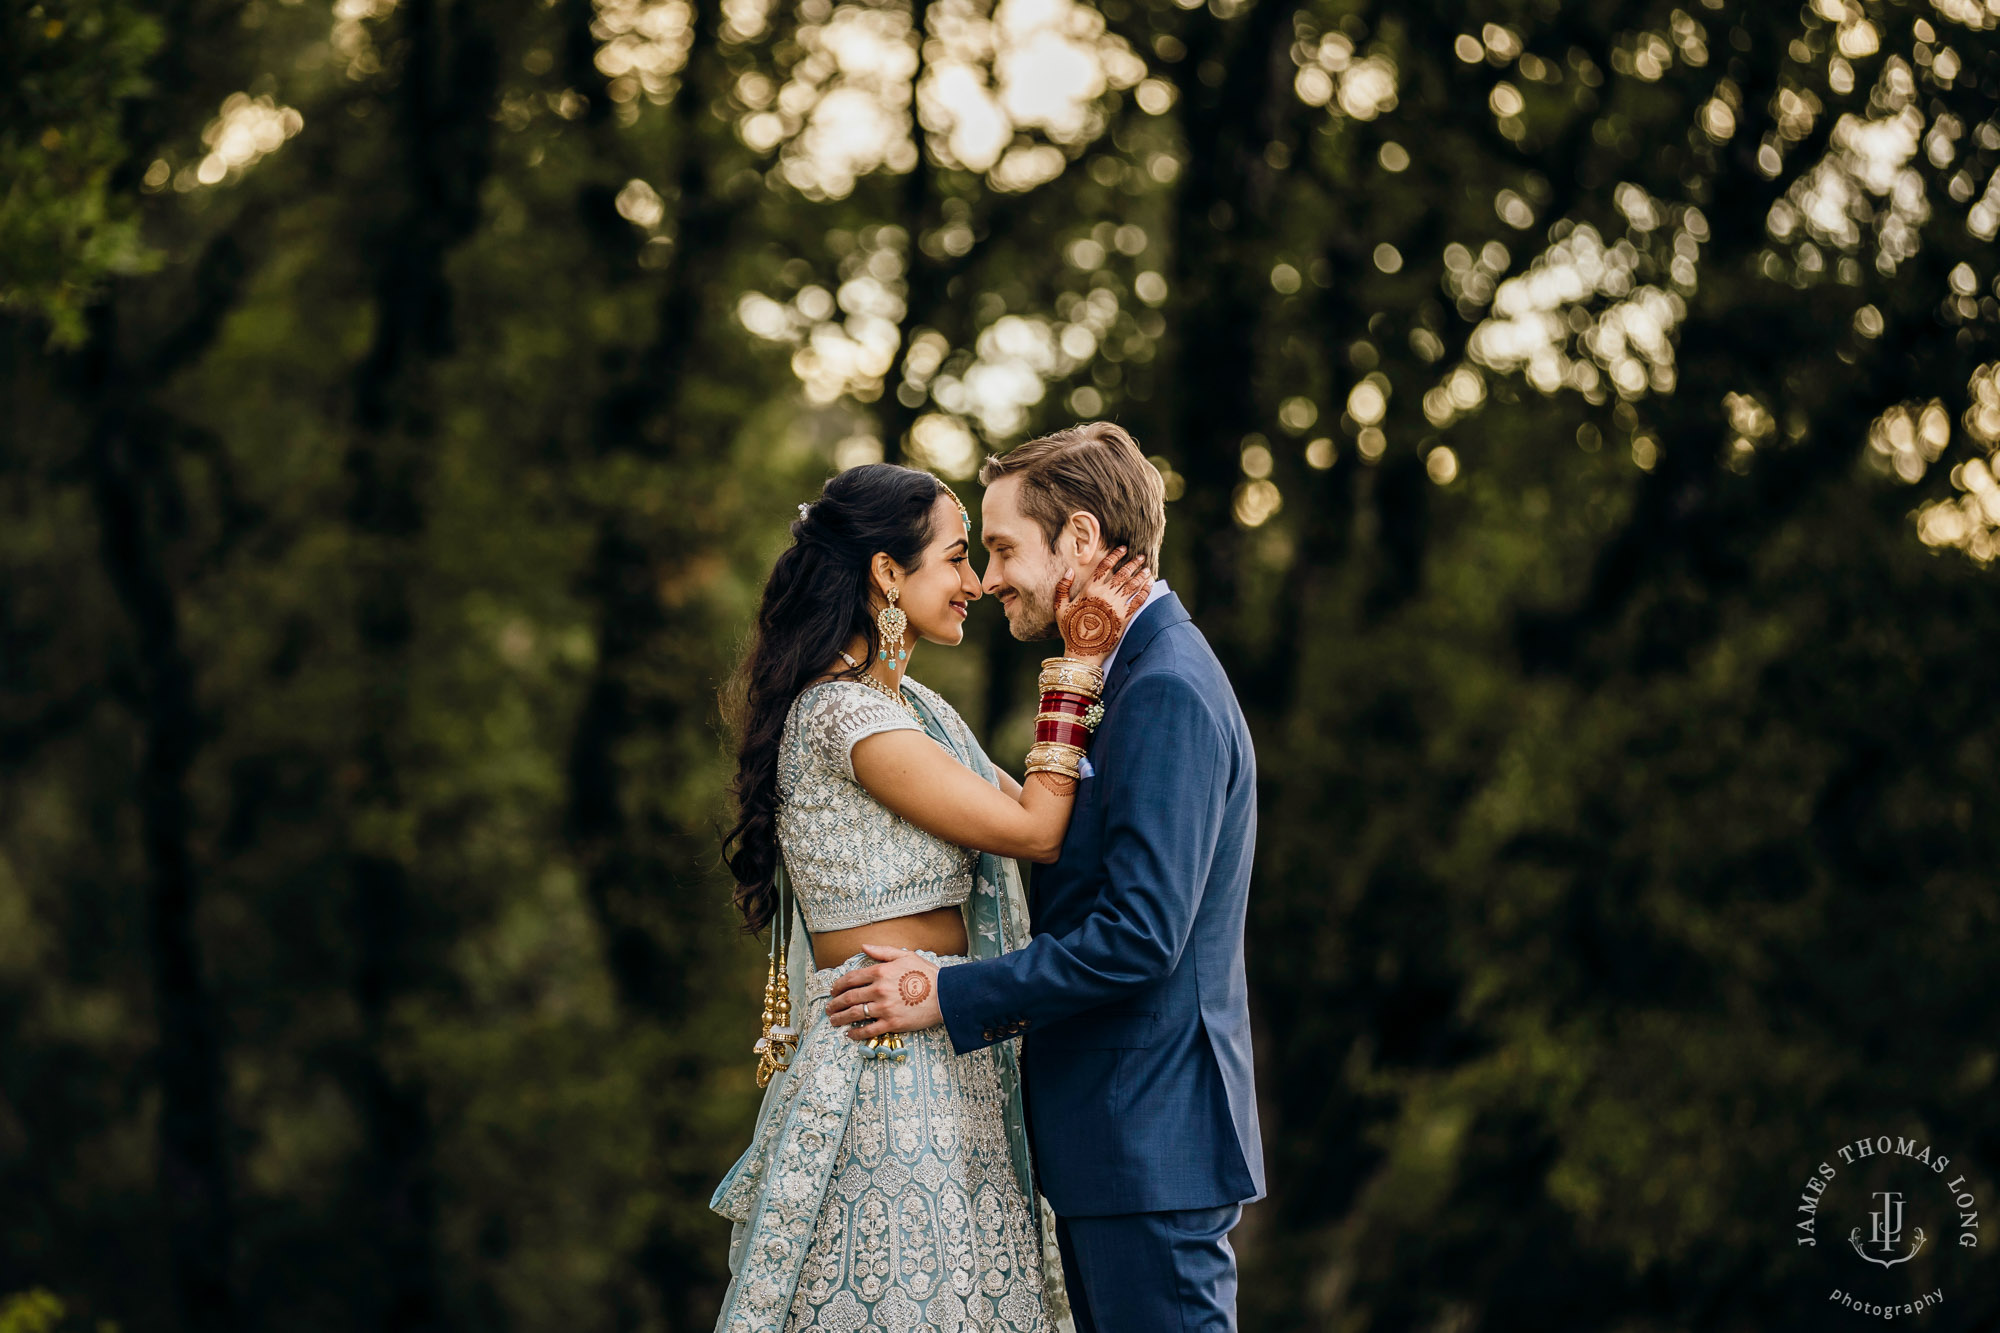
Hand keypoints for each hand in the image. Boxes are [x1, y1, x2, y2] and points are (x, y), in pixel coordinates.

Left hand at [826, 945, 942, 1038]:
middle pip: (849, 997)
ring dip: (840, 1018)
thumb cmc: (926, 974)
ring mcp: (884, 1008)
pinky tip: (850, 1033)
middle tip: (829, 1007)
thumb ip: (882, 952)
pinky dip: (856, 1033)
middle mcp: (879, 990)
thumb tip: (863, 947)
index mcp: (880, 972)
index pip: (851, 979)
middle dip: (835, 1003)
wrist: (945, 995)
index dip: (838, 985)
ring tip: (833, 1020)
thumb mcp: (905, 956)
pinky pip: (868, 1030)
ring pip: (854, 1014)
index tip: (833, 990)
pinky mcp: (891, 1023)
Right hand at [1054, 546, 1150, 663]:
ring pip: (1132, 585)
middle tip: (1140, 556)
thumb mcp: (1059, 607)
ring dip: (1141, 575)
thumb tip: (1069, 571)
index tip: (1123, 548)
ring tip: (1147, 569)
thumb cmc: (1070, 629)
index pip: (1105, 566)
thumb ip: (1062, 587)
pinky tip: (1150, 584)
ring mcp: (1116, 606)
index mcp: (1089, 589)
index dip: (1115, 555)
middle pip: (1122, 574)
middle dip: (1133, 563)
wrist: (1083, 650)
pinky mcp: (1124, 617)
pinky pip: (1138, 600)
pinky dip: (1145, 591)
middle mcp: (1104, 594)